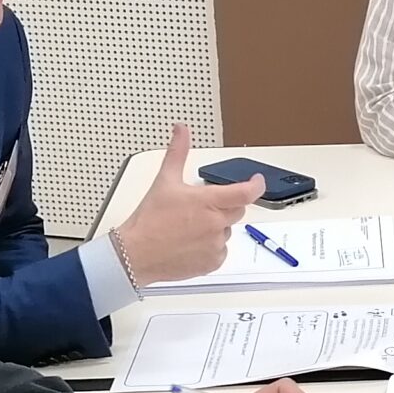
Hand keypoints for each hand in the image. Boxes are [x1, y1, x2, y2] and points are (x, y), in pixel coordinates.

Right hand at [115, 126, 262, 284]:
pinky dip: (210, 246)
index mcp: (208, 201)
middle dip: (224, 206)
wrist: (136, 254)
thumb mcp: (165, 180)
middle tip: (200, 208)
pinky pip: (220, 251)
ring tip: (189, 228)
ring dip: (215, 227)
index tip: (257, 181)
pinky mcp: (212, 262)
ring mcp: (215, 244)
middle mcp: (215, 223)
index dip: (256, 185)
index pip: (245, 192)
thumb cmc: (149, 220)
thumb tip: (181, 130)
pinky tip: (190, 243)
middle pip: (237, 210)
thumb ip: (178, 152)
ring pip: (226, 231)